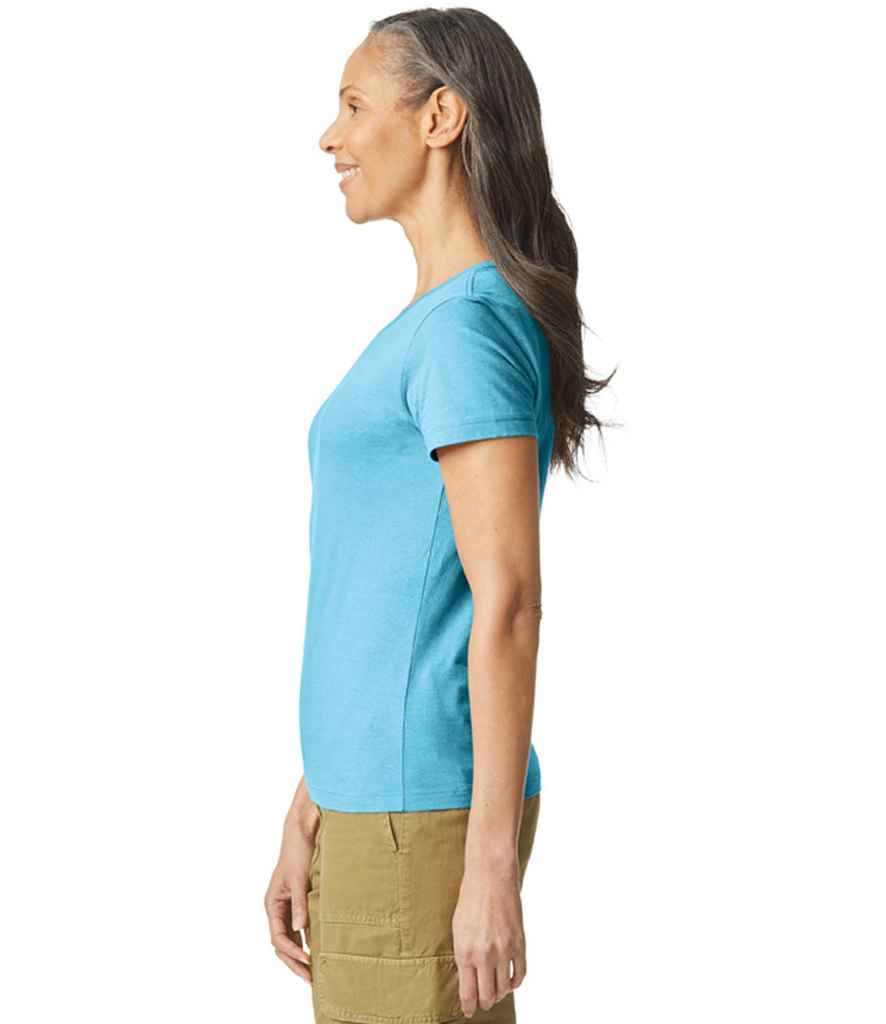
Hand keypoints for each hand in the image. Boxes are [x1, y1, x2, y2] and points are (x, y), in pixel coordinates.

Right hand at [264, 825, 315, 982]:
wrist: (302, 833)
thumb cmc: (298, 852)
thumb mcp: (300, 879)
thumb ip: (300, 904)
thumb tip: (301, 929)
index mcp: (272, 904)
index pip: (278, 938)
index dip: (292, 953)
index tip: (308, 961)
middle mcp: (277, 908)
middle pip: (282, 944)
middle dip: (294, 962)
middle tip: (311, 978)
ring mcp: (287, 907)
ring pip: (290, 939)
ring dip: (300, 954)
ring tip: (314, 971)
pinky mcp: (298, 903)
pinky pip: (299, 929)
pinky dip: (306, 941)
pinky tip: (318, 950)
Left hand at [452, 861, 525, 1016]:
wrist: (491, 876)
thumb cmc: (471, 898)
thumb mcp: (458, 928)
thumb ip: (463, 954)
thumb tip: (467, 976)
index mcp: (465, 952)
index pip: (468, 992)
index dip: (469, 1007)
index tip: (469, 1012)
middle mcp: (484, 955)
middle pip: (487, 995)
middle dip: (484, 1002)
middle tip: (483, 1002)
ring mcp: (504, 950)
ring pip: (503, 988)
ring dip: (499, 994)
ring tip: (495, 992)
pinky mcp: (519, 943)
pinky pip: (520, 973)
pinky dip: (515, 982)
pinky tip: (510, 981)